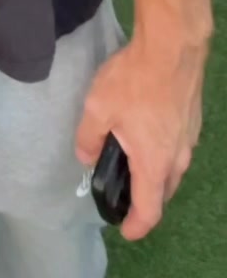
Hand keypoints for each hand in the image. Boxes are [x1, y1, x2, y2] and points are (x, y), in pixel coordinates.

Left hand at [75, 34, 207, 240]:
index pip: (150, 210)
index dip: (137, 226)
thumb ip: (88, 138)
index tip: (125, 231)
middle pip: (163, 192)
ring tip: (130, 162)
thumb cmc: (135, 81)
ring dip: (154, 174)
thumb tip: (85, 157)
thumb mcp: (98, 108)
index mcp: (154, 164)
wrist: (173, 47)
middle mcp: (178, 158)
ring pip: (173, 170)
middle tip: (121, 192)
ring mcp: (190, 139)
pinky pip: (177, 149)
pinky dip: (162, 153)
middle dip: (144, 200)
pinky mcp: (193, 120)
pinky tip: (145, 134)